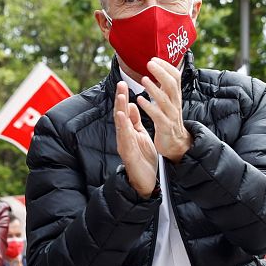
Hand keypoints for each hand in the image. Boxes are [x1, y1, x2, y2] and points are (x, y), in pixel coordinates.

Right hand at [114, 81, 156, 196]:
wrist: (145, 181)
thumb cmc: (143, 159)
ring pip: (121, 125)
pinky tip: (122, 117)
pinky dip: (123, 126)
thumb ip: (135, 122)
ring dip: (120, 110)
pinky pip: (125, 138)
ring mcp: (124, 145)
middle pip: (120, 115)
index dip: (123, 98)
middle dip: (120, 100)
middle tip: (120, 84)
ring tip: (121, 97)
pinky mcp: (128, 153)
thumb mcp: (141, 136)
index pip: (125, 112)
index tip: (124, 83)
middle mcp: (124, 136)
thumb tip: (132, 106)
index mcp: (129, 131)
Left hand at [135, 58, 191, 162]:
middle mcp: (175, 103)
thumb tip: (160, 70)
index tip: (154, 58)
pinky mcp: (165, 127)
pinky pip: (158, 115)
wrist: (176, 144)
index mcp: (175, 96)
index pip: (175, 77)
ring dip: (154, 88)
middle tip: (149, 63)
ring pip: (165, 99)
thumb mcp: (169, 102)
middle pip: (172, 84)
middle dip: (161, 73)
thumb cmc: (169, 120)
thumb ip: (165, 88)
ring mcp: (171, 115)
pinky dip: (149, 106)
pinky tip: (139, 99)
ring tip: (143, 79)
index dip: (166, 67)